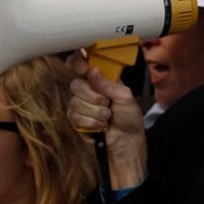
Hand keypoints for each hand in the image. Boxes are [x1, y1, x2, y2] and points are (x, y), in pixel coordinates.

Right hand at [67, 49, 146, 188]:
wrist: (127, 141)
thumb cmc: (129, 117)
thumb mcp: (124, 96)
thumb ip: (107, 84)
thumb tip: (92, 70)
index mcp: (100, 78)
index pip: (81, 63)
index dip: (78, 63)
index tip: (83, 69)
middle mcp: (88, 89)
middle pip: (75, 84)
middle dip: (93, 96)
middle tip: (107, 103)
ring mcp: (80, 104)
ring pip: (74, 101)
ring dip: (94, 112)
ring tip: (108, 117)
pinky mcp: (76, 119)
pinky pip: (74, 116)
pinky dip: (90, 122)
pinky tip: (101, 126)